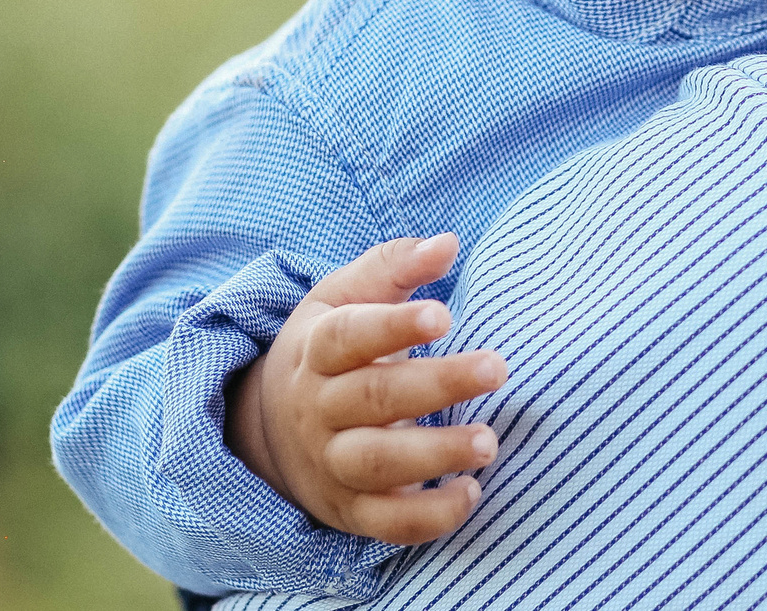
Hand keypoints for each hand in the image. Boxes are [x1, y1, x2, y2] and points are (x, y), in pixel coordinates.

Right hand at [227, 234, 508, 543]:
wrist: (268, 428)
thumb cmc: (330, 347)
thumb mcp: (345, 297)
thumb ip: (395, 267)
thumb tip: (448, 243)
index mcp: (317, 351)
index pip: (349, 337)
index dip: (393, 326)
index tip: (444, 314)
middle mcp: (320, 410)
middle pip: (374, 398)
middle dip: (438, 385)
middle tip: (497, 368)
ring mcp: (331, 464)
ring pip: (379, 464)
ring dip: (436, 455)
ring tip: (489, 442)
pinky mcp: (349, 509)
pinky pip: (386, 523)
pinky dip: (428, 517)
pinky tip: (472, 493)